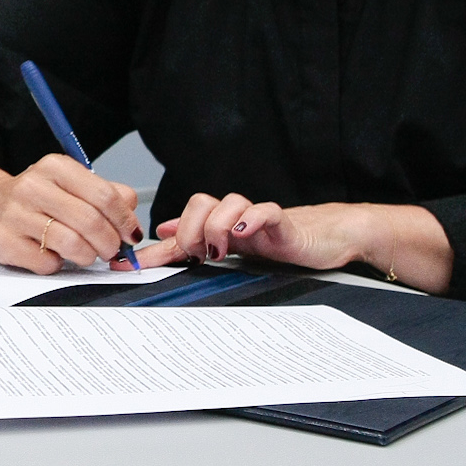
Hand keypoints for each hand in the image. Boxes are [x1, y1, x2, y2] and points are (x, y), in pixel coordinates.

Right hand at [0, 145, 144, 274]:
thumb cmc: (32, 198)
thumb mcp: (66, 183)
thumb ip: (104, 192)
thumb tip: (131, 212)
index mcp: (54, 167)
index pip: (104, 195)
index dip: (124, 220)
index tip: (130, 234)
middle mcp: (33, 186)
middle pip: (91, 222)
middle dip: (110, 243)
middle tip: (110, 250)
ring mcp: (15, 215)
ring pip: (73, 245)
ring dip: (87, 257)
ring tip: (84, 254)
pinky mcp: (4, 242)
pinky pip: (47, 263)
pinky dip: (57, 265)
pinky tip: (51, 255)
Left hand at [132, 195, 452, 292]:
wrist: (326, 239)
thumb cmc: (280, 243)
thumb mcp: (234, 250)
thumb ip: (198, 244)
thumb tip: (163, 237)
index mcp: (221, 224)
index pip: (184, 223)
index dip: (163, 242)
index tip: (140, 262)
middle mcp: (236, 216)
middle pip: (200, 202)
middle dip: (189, 229)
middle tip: (195, 253)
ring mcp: (257, 217)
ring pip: (227, 203)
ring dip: (215, 226)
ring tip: (217, 250)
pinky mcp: (283, 222)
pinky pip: (265, 211)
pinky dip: (251, 219)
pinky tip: (243, 233)